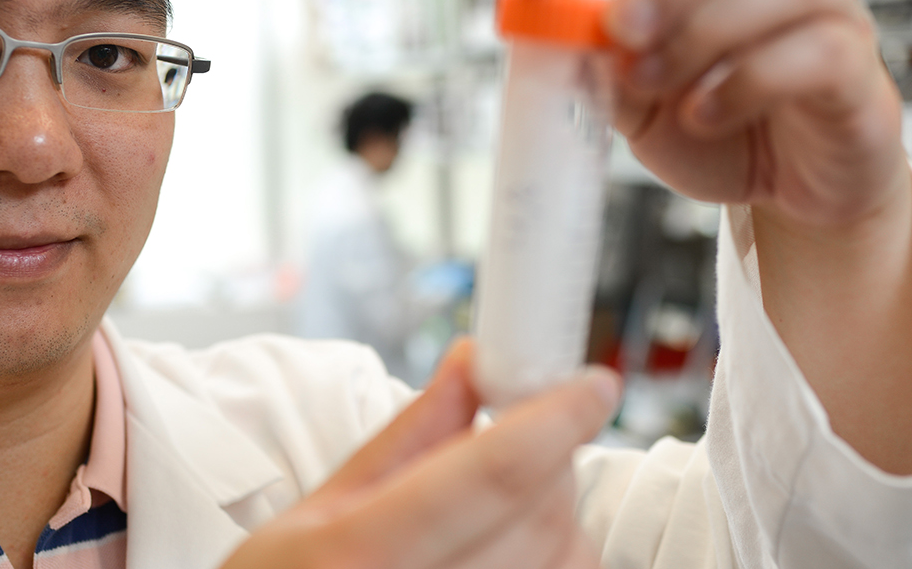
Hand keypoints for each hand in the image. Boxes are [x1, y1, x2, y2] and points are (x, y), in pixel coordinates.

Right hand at [222, 340, 619, 568]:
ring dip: (558, 512)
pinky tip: (512, 548)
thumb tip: (473, 362)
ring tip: (502, 505)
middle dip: (550, 454)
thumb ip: (411, 435)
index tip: (593, 383)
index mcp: (361, 555)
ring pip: (570, 557)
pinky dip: (557, 557)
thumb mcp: (318, 509)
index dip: (557, 417)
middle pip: (542, 511)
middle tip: (522, 432)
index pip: (494, 473)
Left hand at [515, 0, 911, 473]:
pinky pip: (817, 51)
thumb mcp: (633, 100)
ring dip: (706, 34)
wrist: (787, 190)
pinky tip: (707, 115)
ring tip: (660, 88)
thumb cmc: (715, 124)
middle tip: (621, 31)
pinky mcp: (859, 70)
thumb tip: (556, 35)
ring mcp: (835, 8)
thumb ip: (598, 64)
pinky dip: (748, 84)